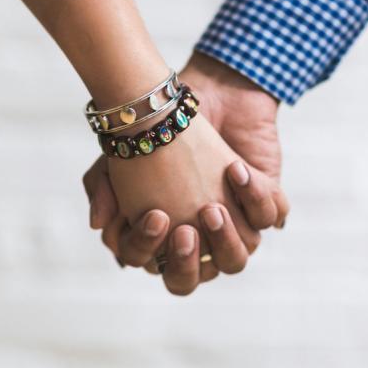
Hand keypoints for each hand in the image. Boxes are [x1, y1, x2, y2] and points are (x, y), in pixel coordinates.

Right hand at [83, 52, 288, 293]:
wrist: (206, 89)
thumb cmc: (160, 129)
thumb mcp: (120, 156)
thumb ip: (103, 189)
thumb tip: (98, 226)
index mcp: (165, 239)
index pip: (156, 266)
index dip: (152, 250)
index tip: (156, 216)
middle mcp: (201, 240)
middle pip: (195, 277)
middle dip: (190, 262)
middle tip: (186, 231)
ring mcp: (235, 226)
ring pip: (237, 259)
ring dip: (226, 239)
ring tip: (212, 208)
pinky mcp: (264, 203)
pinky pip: (269, 218)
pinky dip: (255, 199)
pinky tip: (236, 171)